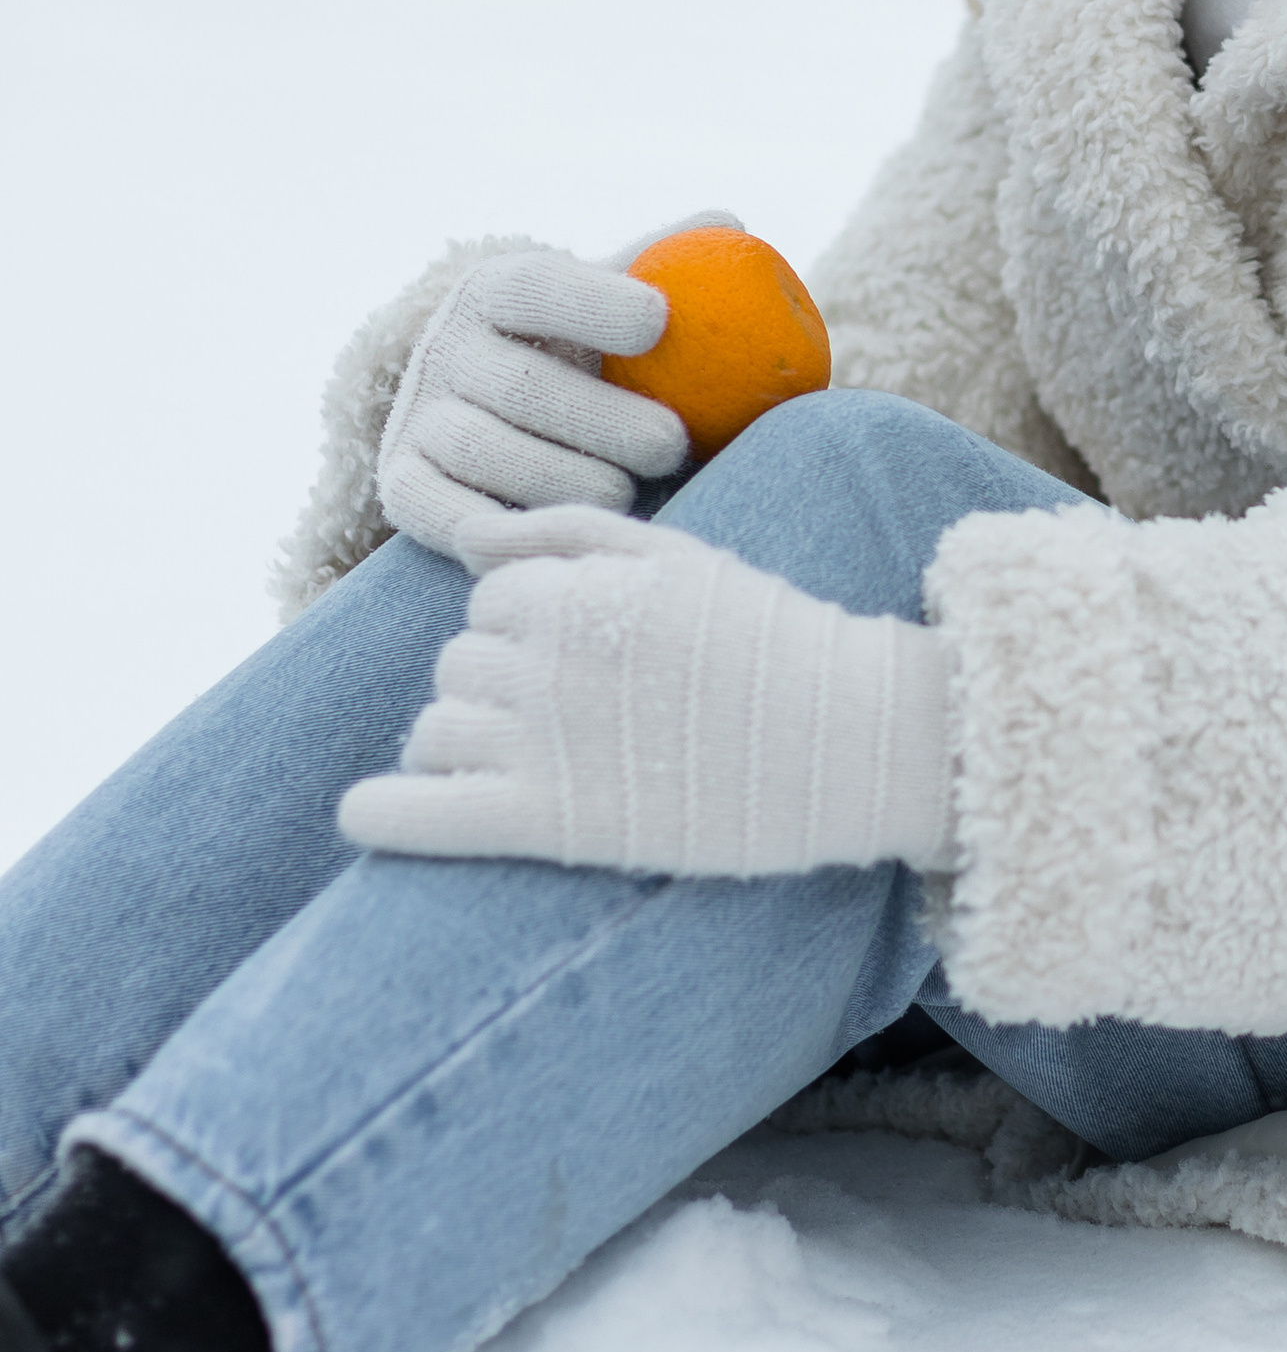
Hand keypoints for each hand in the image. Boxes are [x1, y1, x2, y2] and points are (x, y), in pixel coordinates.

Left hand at [337, 506, 957, 878]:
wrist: (855, 736)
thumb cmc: (771, 641)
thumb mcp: (677, 554)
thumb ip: (566, 531)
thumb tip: (470, 542)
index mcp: (568, 589)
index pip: (488, 603)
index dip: (531, 633)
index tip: (589, 665)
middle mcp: (540, 657)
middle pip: (459, 667)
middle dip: (499, 690)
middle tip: (577, 725)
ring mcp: (538, 740)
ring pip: (438, 731)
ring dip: (465, 747)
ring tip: (531, 770)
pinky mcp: (546, 820)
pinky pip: (425, 814)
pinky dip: (385, 814)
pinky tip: (366, 816)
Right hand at [376, 248, 689, 568]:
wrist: (476, 408)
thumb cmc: (573, 349)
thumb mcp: (603, 299)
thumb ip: (661, 263)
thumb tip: (728, 222)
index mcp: (493, 290)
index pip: (536, 285)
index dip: (595, 303)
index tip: (660, 321)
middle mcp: (444, 349)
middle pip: (523, 385)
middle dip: (605, 420)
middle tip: (672, 444)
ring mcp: (415, 419)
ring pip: (487, 453)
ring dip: (566, 479)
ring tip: (627, 490)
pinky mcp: (401, 484)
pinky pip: (445, 515)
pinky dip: (504, 528)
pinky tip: (564, 530)